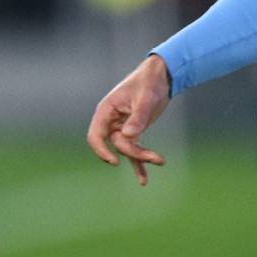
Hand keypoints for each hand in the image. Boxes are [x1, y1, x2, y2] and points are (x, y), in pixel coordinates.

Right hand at [86, 54, 172, 184]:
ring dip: (141, 158)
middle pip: (116, 145)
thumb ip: (138, 117)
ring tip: (160, 161)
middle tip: (156, 157)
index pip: (95, 136)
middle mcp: (112, 121)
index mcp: (106, 111)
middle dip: (134, 153)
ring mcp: (122, 127)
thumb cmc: (149, 82)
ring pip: (127, 150)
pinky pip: (134, 151)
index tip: (115, 161)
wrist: (161, 76)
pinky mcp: (134, 131)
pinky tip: (143, 180)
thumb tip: (128, 136)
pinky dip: (139, 163)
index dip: (101, 151)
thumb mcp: (145, 98)